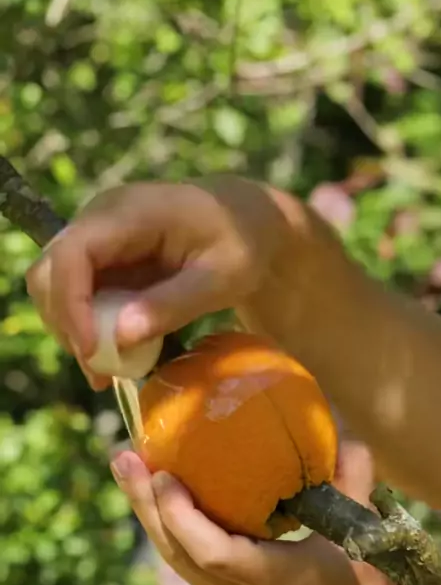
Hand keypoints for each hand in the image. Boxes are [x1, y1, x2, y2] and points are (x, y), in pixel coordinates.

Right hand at [26, 176, 296, 388]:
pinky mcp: (101, 260)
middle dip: (66, 325)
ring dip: (72, 332)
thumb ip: (173, 304)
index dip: (71, 304)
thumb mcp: (223, 278)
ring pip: (54, 288)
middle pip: (49, 273)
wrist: (247, 223)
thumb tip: (119, 337)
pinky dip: (86, 329)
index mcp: (130, 213)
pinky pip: (75, 296)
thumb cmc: (243, 244)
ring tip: (107, 370)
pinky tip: (113, 357)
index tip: (93, 352)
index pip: (73, 253)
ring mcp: (97, 239)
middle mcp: (100, 219)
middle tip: (101, 371)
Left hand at [110, 440, 418, 584]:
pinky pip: (187, 562)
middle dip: (144, 503)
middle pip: (175, 551)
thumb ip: (352, 480)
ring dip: (149, 514)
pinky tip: (164, 500)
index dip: (180, 515)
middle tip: (122, 456)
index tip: (164, 474)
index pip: (209, 552)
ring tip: (130, 470)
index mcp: (266, 581)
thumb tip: (342, 427)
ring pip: (175, 557)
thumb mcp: (362, 537)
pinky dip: (169, 528)